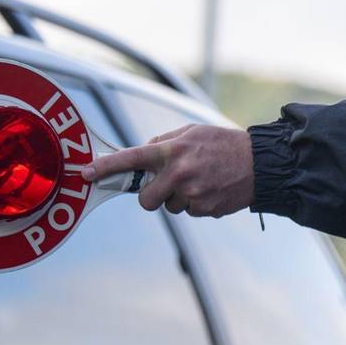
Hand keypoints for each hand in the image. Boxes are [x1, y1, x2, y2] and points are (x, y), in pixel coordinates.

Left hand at [82, 124, 254, 217]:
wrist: (260, 163)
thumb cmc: (223, 144)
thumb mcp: (193, 132)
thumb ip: (164, 143)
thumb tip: (140, 156)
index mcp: (173, 150)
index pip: (132, 158)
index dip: (106, 167)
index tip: (85, 173)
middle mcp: (180, 173)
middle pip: (146, 200)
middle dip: (153, 195)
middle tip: (170, 184)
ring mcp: (193, 194)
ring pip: (169, 207)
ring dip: (179, 198)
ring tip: (202, 181)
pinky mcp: (205, 209)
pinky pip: (189, 212)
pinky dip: (197, 204)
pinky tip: (212, 190)